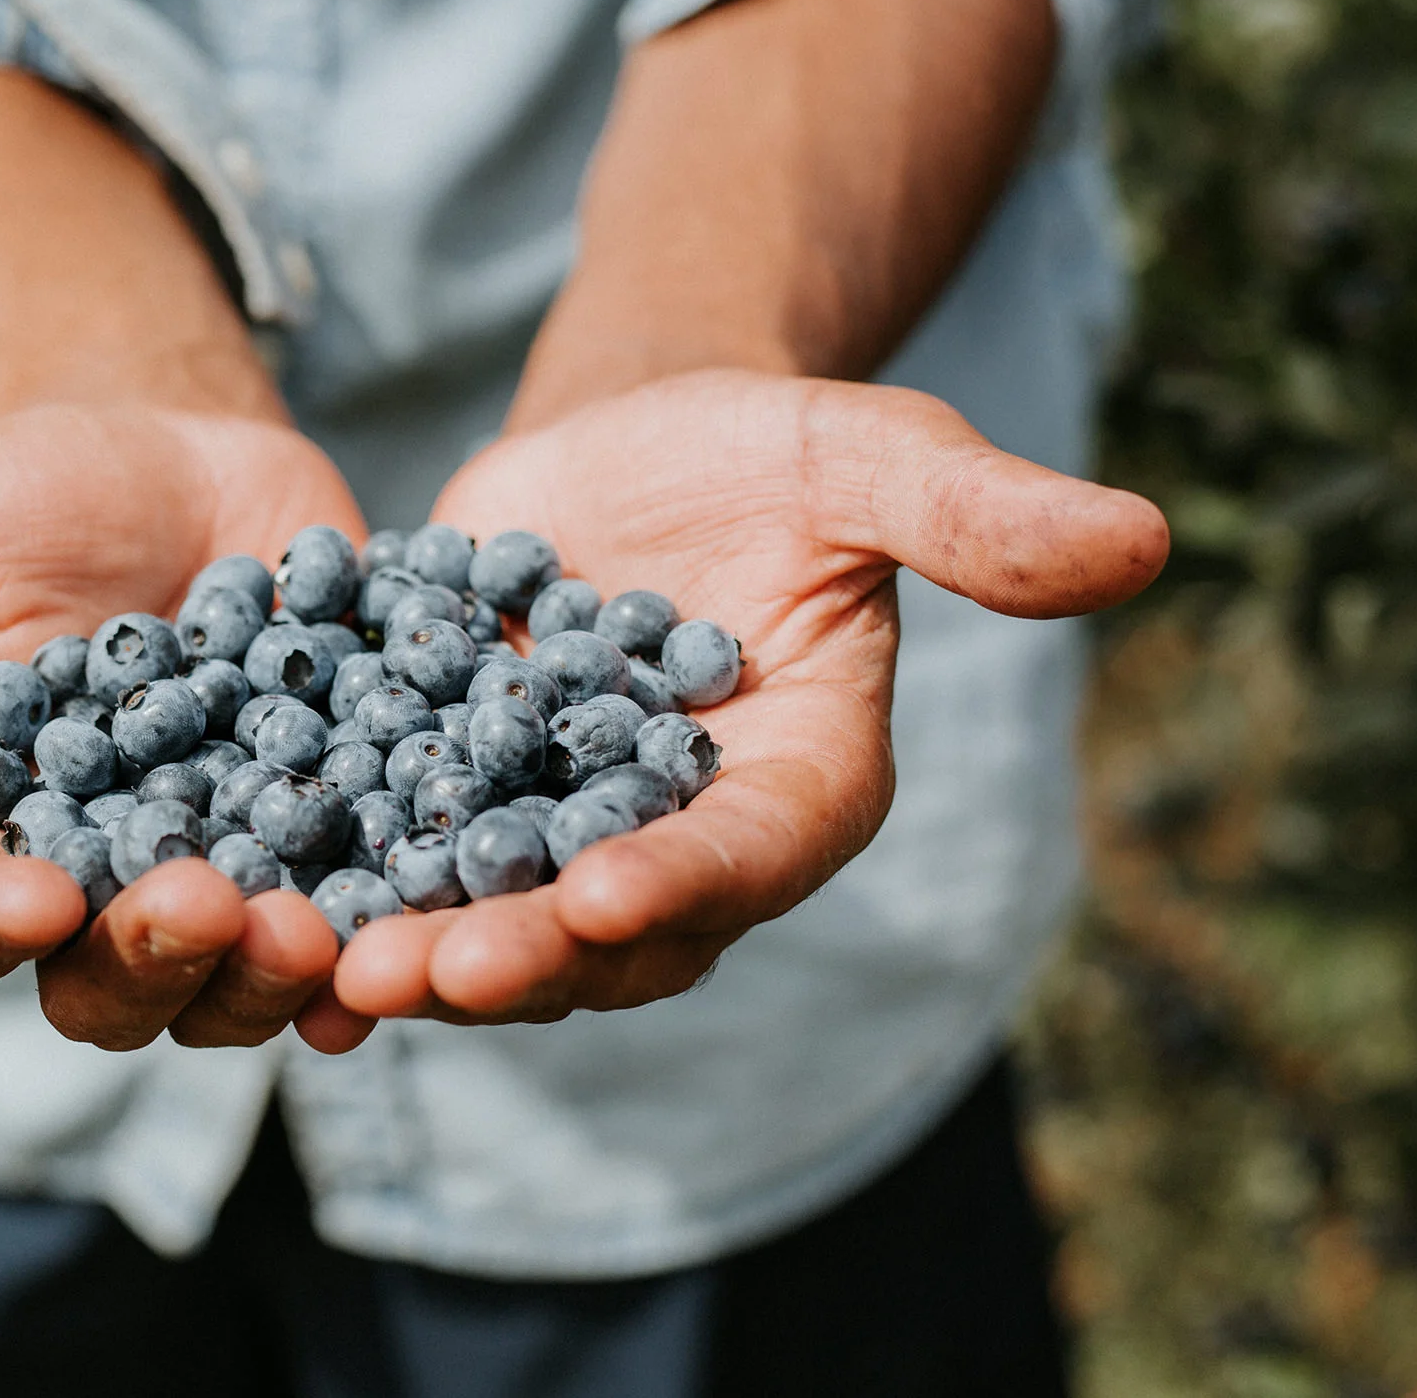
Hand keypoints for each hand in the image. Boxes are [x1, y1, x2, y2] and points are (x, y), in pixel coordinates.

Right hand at [0, 403, 377, 1053]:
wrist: (179, 452)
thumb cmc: (23, 497)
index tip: (32, 898)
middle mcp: (98, 877)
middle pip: (109, 983)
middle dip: (154, 963)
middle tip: (203, 906)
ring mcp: (222, 865)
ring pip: (233, 979)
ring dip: (269, 973)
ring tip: (311, 925)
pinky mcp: (330, 833)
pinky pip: (354, 915)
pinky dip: (376, 937)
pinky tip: (405, 931)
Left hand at [333, 370, 1168, 1024]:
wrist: (633, 444)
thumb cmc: (768, 446)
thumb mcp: (870, 455)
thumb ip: (978, 512)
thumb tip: (1147, 542)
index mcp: (798, 786)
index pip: (750, 855)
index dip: (684, 884)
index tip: (602, 896)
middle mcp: (684, 842)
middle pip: (612, 926)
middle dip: (529, 957)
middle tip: (436, 972)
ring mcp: (565, 836)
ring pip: (498, 921)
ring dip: (422, 955)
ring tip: (336, 969)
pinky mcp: (461, 802)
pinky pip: (407, 865)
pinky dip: (347, 893)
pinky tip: (268, 916)